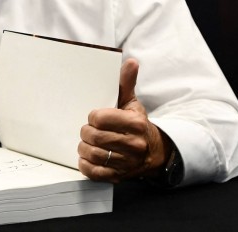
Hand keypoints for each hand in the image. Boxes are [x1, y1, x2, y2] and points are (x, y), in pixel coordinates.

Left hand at [77, 58, 170, 182]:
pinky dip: (86, 165)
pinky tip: (87, 158)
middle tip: (87, 130)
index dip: (93, 117)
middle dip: (86, 132)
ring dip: (84, 148)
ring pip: (93, 155)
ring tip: (87, 143)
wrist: (152, 152)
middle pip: (95, 137)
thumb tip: (130, 62)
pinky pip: (95, 173)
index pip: (100, 118)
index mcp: (135, 123)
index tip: (94, 117)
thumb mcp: (132, 103)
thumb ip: (126, 83)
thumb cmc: (137, 125)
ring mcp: (127, 162)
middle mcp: (133, 144)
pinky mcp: (119, 176)